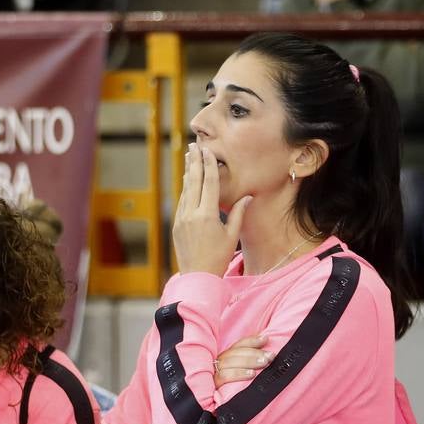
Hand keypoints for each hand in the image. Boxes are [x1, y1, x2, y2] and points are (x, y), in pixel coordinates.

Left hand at [173, 142, 250, 275]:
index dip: (208, 165)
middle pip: (193, 182)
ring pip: (185, 190)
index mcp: (207, 215)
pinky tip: (187, 181)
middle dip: (194, 162)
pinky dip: (185, 189)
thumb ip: (238, 214)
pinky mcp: (176, 225)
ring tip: (189, 158)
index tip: (208, 151)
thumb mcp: (232, 236)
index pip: (208, 184)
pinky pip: (181, 202)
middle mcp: (191, 214)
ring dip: (188, 173)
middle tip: (194, 146)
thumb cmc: (218, 258)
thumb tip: (247, 197)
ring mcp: (181, 219)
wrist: (197, 277)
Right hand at [213, 334, 272, 388]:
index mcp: (224, 358)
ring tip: (264, 363)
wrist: (213, 410)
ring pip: (230, 362)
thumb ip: (248, 364)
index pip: (238, 345)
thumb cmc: (231, 391)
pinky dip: (239, 373)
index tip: (266, 338)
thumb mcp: (239, 374)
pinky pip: (225, 376)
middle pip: (235, 353)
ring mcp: (213, 374)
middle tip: (271, 355)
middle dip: (255, 352)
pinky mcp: (212, 385)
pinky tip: (251, 374)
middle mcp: (217, 363)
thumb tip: (266, 351)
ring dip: (249, 361)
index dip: (252, 341)